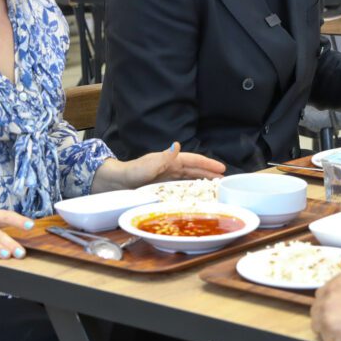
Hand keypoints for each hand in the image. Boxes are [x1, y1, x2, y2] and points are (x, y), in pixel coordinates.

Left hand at [91, 142, 226, 192]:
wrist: (115, 183)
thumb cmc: (131, 173)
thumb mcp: (148, 165)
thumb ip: (164, 157)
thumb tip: (177, 145)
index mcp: (170, 161)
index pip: (193, 161)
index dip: (208, 164)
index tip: (222, 168)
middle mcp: (170, 168)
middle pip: (194, 170)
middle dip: (209, 173)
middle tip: (225, 179)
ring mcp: (167, 178)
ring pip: (189, 179)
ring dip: (202, 181)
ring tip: (215, 187)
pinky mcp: (162, 187)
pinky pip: (181, 188)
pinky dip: (191, 190)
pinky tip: (196, 195)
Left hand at [311, 273, 340, 340]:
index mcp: (339, 280)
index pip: (322, 293)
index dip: (328, 303)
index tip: (334, 311)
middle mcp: (330, 293)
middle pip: (316, 307)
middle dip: (324, 316)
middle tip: (337, 324)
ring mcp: (327, 310)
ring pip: (316, 323)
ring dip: (326, 329)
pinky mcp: (329, 328)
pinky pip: (325, 337)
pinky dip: (333, 340)